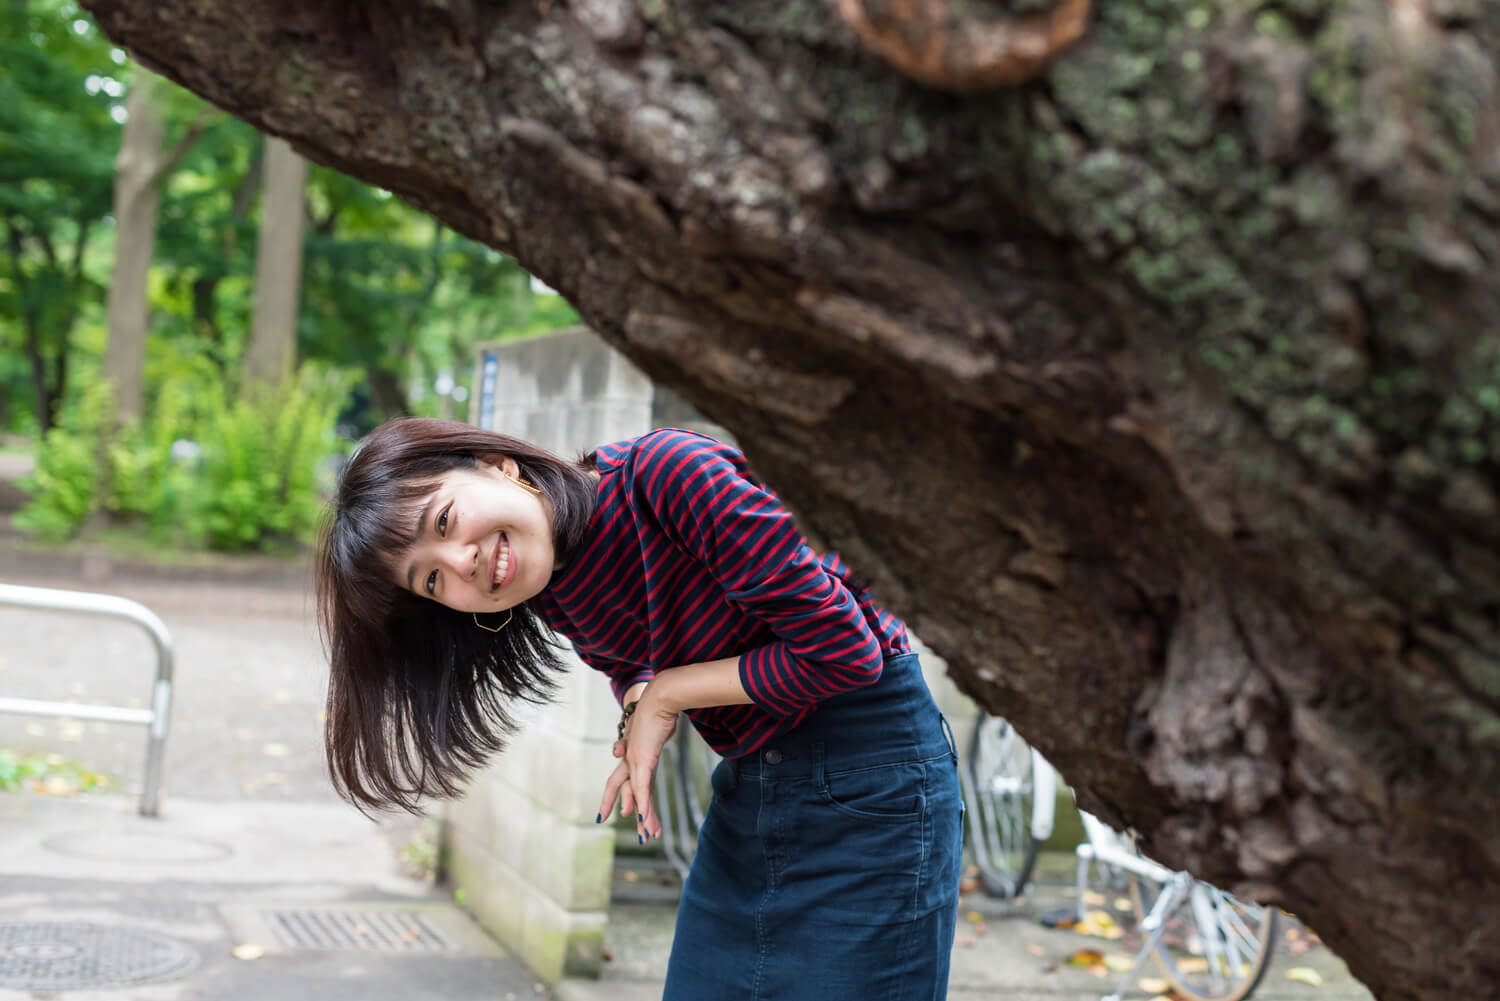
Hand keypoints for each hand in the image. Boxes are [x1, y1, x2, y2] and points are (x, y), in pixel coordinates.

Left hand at [598, 679, 677, 842]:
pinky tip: (640, 818)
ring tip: (644, 837)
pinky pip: (641, 788)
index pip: (620, 779)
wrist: (659, 698)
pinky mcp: (644, 761)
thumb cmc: (655, 710)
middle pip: (623, 790)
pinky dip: (641, 804)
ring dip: (642, 818)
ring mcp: (635, 761)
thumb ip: (632, 741)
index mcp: (630, 754)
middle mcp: (629, 760)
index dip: (614, 796)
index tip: (618, 813)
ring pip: (637, 796)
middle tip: (624, 831)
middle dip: (622, 810)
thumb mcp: (644, 730)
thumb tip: (619, 750)